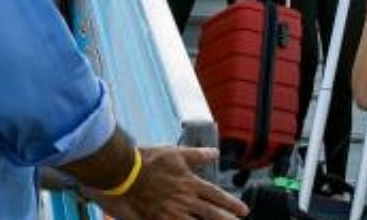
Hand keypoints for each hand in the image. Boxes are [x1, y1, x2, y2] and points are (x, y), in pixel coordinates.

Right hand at [84, 146, 247, 219]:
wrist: (122, 172)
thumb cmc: (148, 160)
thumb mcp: (176, 153)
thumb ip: (198, 155)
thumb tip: (216, 153)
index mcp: (190, 183)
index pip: (216, 195)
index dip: (231, 203)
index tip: (243, 210)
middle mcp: (184, 200)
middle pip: (210, 213)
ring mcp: (170, 212)